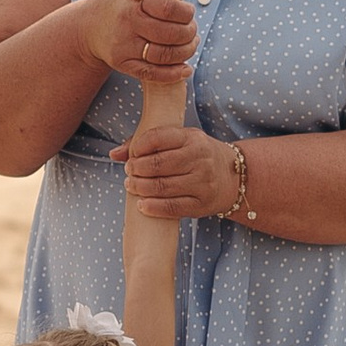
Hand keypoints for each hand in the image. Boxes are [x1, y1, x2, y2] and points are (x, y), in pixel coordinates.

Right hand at [75, 0, 196, 83]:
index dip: (187, 12)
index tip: (187, 12)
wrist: (88, 25)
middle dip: (190, 32)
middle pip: (172, 33)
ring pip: (165, 55)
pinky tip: (186, 69)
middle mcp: (127, 25)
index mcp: (133, 2)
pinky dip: (173, 74)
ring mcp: (124, 47)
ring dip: (186, 52)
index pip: (171, 8)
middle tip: (191, 30)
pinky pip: (152, 74)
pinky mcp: (122, 64)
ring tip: (190, 44)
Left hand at [114, 121, 241, 218]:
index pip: (158, 138)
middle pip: (158, 165)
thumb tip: (114, 154)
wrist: (232, 176)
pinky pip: (173, 208)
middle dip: (136, 169)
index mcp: (192, 138)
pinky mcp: (201, 204)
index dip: (138, 147)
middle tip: (129, 172)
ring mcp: (202, 183)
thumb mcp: (179, 141)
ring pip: (163, 187)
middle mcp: (200, 159)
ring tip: (131, 185)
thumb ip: (146, 143)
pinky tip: (141, 205)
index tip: (131, 155)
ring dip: (140, 188)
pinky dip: (153, 207)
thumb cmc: (195, 155)